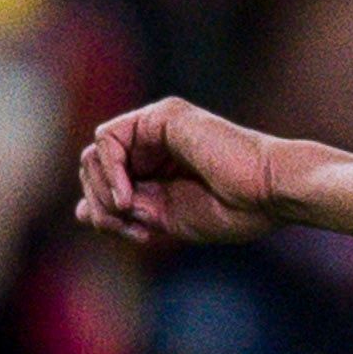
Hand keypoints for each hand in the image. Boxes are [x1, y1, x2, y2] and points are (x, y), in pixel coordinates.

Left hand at [75, 97, 291, 247]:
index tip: (139, 236)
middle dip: (101, 203)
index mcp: (160, 167)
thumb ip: (126, 212)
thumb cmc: (236, 211)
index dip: (109, 213)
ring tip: (128, 212)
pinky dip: (108, 170)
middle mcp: (155, 142)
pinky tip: (126, 195)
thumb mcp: (168, 219)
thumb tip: (81, 212)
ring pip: (95, 154)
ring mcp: (157, 126)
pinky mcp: (161, 117)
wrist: (271, 194)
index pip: (107, 184)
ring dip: (101, 190)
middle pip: (95, 168)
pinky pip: (108, 139)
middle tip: (129, 227)